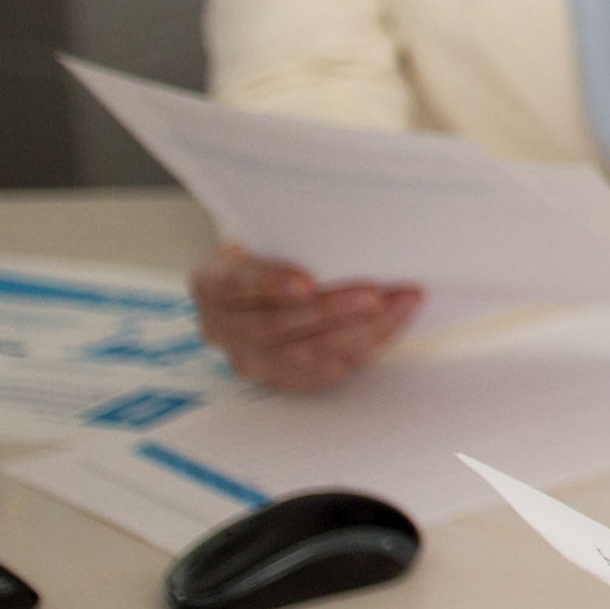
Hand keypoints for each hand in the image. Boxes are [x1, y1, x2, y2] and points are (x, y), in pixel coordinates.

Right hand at [190, 244, 420, 391]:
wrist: (263, 286)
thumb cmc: (274, 252)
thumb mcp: (268, 235)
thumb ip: (294, 237)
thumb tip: (353, 229)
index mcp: (212, 284)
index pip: (236, 284)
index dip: (271, 284)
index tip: (307, 282)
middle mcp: (222, 327)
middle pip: (275, 324)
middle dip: (330, 310)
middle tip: (374, 293)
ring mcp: (250, 358)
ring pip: (304, 353)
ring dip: (358, 330)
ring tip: (397, 306)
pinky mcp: (282, 379)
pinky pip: (325, 370)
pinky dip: (365, 347)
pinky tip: (392, 325)